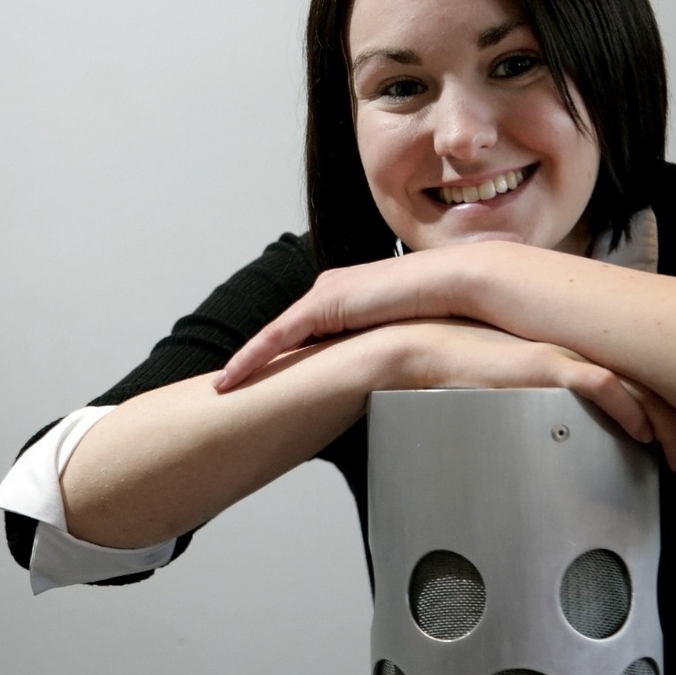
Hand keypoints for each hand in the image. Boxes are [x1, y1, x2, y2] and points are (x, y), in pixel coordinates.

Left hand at [216, 249, 468, 392]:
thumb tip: (387, 381)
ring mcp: (323, 296)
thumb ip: (386, 349)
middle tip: (230, 389)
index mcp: (347, 298)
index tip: (260, 382)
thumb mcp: (404, 334)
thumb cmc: (440, 311)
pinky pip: (276, 336)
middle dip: (255, 362)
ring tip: (223, 389)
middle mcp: (329, 292)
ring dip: (246, 364)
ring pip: (272, 338)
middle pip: (282, 336)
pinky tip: (231, 379)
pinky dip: (250, 358)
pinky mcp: (321, 304)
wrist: (452, 285)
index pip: (303, 334)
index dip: (280, 358)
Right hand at [373, 320, 675, 486]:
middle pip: (660, 384)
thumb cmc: (462, 371)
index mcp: (582, 350)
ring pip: (644, 388)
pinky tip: (643, 436)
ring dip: (672, 431)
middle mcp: (583, 346)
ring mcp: (569, 351)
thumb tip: (585, 435)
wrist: (419, 353)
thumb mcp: (524, 388)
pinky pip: (606, 387)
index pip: (649, 380)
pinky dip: (632, 413)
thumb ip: (559, 404)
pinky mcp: (550, 362)